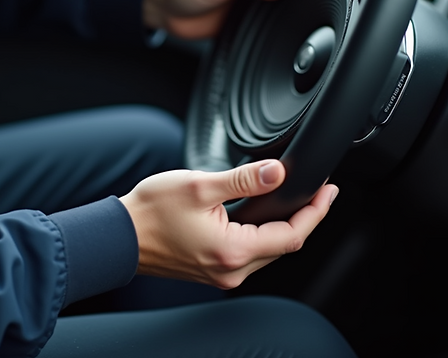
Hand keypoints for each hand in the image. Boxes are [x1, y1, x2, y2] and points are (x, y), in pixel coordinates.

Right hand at [118, 160, 337, 288]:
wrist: (118, 236)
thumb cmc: (150, 212)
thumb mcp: (200, 185)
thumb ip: (244, 179)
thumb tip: (278, 172)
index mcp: (233, 251)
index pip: (292, 235)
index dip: (316, 212)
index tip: (329, 191)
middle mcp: (232, 270)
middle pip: (285, 245)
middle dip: (305, 217)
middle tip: (320, 191)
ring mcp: (222, 274)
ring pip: (269, 250)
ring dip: (285, 226)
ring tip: (297, 198)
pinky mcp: (213, 270)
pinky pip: (251, 253)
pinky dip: (263, 234)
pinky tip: (265, 213)